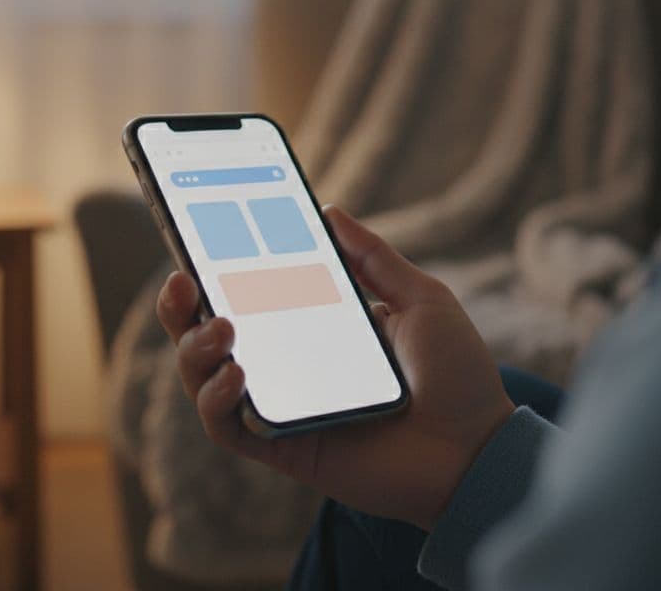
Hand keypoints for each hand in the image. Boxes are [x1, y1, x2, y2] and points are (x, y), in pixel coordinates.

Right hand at [156, 205, 513, 530]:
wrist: (480, 449)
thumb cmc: (457, 378)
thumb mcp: (421, 299)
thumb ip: (375, 258)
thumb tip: (329, 212)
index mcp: (314, 329)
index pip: (248, 296)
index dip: (214, 269)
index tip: (197, 236)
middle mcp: (288, 367)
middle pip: (209, 338)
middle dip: (180, 309)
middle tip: (184, 279)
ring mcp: (282, 408)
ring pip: (205, 382)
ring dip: (195, 350)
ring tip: (222, 327)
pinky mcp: (283, 448)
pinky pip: (227, 428)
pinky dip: (216, 400)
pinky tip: (236, 373)